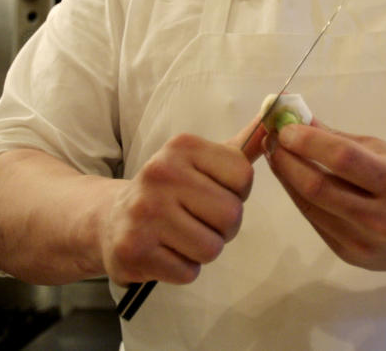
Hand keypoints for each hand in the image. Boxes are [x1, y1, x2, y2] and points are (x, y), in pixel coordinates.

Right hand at [101, 119, 264, 285]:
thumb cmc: (169, 191)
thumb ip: (241, 146)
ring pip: (212, 247)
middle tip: (198, 220)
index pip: (243, 176)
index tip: (213, 192)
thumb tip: (275, 114)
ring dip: (203, 250)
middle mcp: (160, 172)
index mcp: (182, 146)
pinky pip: (187, 271)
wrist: (111, 220)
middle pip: (231, 215)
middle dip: (223, 227)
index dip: (236, 193)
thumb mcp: (202, 161)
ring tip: (181, 236)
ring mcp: (144, 211)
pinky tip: (164, 251)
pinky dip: (182, 268)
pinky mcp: (133, 249)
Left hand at [265, 120, 385, 273]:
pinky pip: (315, 221)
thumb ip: (343, 139)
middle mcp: (380, 218)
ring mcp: (363, 242)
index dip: (309, 142)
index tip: (285, 126)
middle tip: (271, 139)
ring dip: (286, 178)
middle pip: (318, 187)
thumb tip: (300, 119)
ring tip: (276, 155)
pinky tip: (293, 179)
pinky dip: (299, 197)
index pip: (343, 160)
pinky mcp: (349, 256)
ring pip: (310, 206)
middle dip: (287, 160)